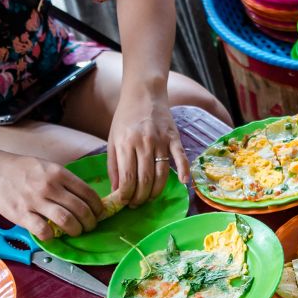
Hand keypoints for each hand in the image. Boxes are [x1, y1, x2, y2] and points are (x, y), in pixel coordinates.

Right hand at [0, 150, 104, 239]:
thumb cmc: (21, 168)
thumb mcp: (47, 166)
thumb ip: (65, 180)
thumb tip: (85, 198)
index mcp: (58, 173)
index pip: (88, 193)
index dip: (97, 207)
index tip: (98, 213)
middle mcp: (50, 186)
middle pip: (80, 209)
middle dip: (90, 222)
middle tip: (89, 226)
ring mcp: (35, 201)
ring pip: (66, 221)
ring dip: (76, 230)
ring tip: (76, 231)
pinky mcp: (22, 215)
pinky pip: (44, 231)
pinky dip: (52, 236)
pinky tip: (52, 234)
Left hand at [107, 86, 189, 205]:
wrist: (144, 93)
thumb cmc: (125, 118)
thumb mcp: (113, 140)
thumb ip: (114, 166)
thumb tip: (116, 191)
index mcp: (126, 144)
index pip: (127, 178)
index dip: (126, 196)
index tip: (124, 203)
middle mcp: (144, 143)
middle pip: (145, 180)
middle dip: (140, 197)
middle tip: (136, 204)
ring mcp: (161, 140)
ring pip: (161, 174)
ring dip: (156, 191)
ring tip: (149, 198)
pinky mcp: (174, 137)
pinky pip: (181, 157)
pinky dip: (184, 171)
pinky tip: (183, 183)